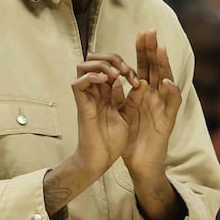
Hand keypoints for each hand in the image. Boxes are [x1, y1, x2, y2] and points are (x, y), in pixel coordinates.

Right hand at [71, 54, 139, 176]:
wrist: (101, 160)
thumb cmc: (112, 141)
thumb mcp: (128, 115)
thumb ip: (133, 99)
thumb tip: (142, 81)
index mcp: (107, 92)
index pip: (109, 66)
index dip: (123, 65)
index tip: (136, 79)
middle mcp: (96, 92)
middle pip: (95, 60)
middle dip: (111, 59)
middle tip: (125, 70)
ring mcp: (87, 97)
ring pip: (83, 67)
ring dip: (101, 65)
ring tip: (115, 74)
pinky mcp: (81, 106)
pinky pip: (78, 84)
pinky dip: (91, 77)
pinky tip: (105, 81)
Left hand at [121, 30, 182, 181]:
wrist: (140, 166)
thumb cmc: (133, 140)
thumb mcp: (124, 114)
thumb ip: (121, 96)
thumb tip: (114, 78)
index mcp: (145, 94)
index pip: (145, 67)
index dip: (144, 51)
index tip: (141, 33)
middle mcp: (156, 97)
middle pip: (156, 69)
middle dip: (153, 50)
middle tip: (151, 32)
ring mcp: (163, 108)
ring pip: (167, 82)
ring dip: (164, 66)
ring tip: (161, 49)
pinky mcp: (168, 122)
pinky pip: (172, 105)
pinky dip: (171, 93)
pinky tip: (166, 82)